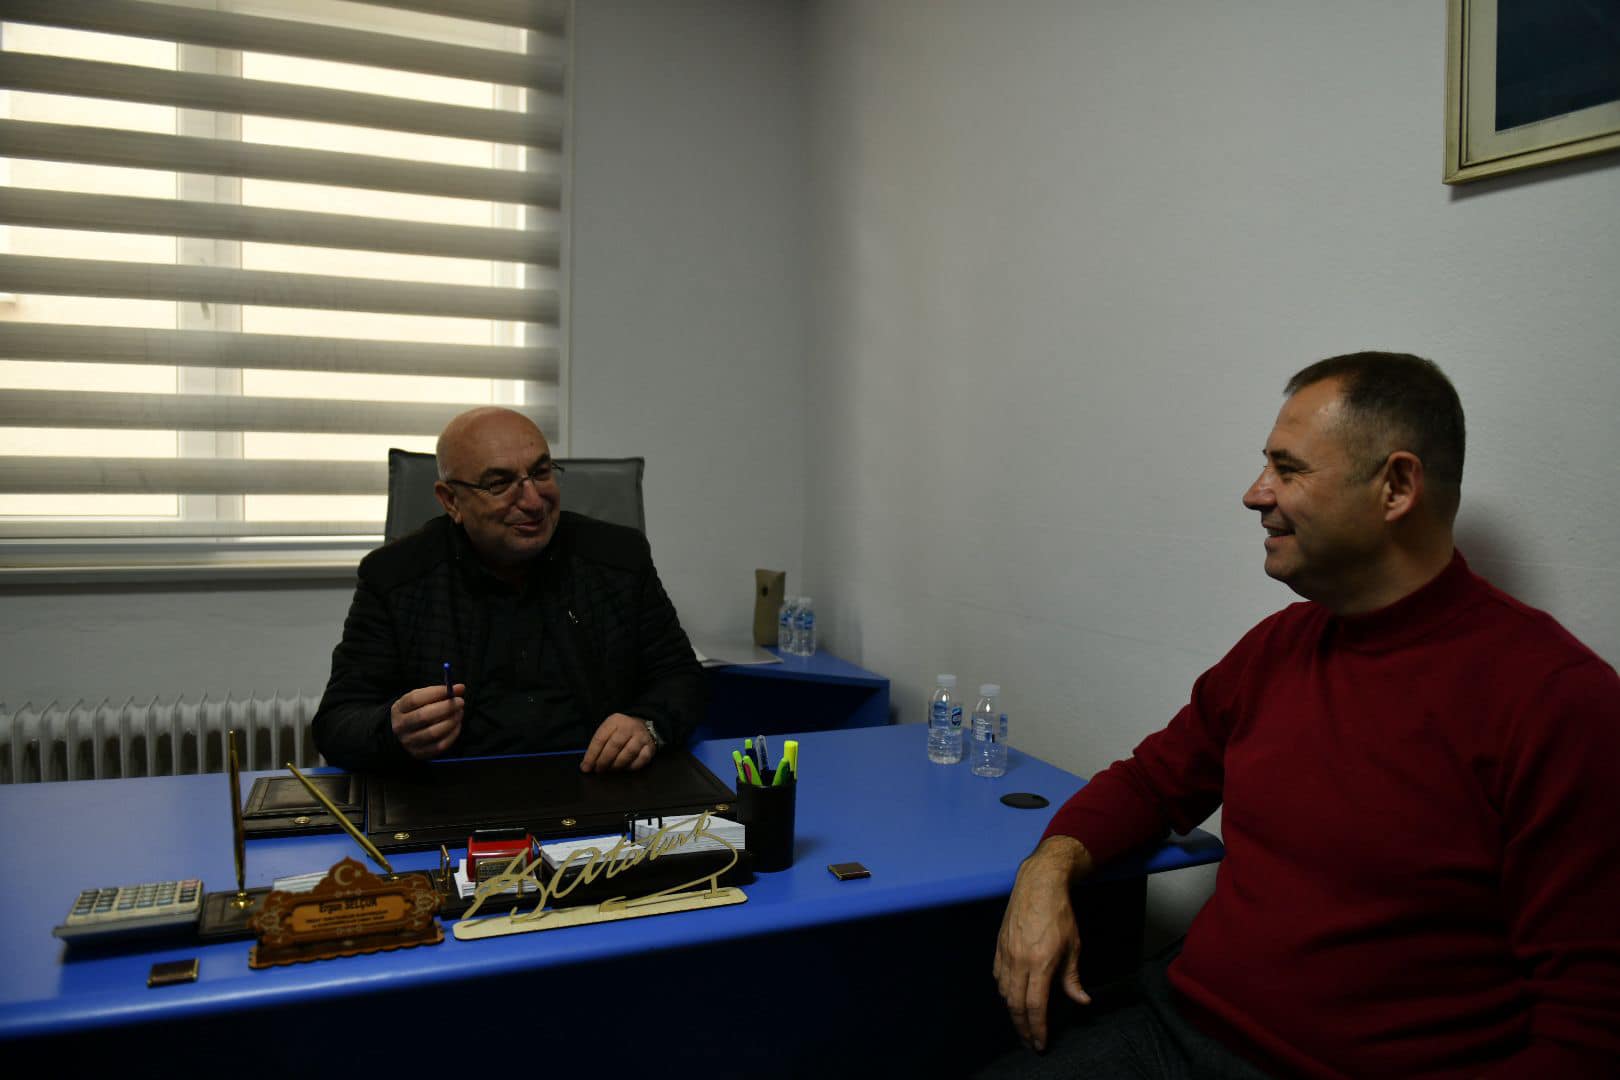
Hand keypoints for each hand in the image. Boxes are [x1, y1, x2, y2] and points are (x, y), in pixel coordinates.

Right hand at [390, 682, 464, 760]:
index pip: (415, 699)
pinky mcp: (419, 753)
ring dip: (451, 721)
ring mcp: (409, 742)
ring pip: (433, 732)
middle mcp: (400, 726)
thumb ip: (439, 692)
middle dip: (446, 707)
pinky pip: (440, 745)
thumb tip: (460, 688)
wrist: (404, 734)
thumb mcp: (421, 698)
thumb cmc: (416, 711)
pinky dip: (452, 734)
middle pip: (424, 716)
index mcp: (398, 709)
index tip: (453, 689)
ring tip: (459, 713)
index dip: (436, 693)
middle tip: (460, 702)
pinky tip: (457, 725)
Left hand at [581, 712, 656, 772]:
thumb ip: (598, 745)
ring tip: (611, 770)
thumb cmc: (620, 731)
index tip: (586, 767)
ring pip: (628, 752)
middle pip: (614, 745)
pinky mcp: (650, 746)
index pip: (600, 738)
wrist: (643, 725)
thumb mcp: (608, 730)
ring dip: (617, 765)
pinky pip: (641, 759)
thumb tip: (586, 765)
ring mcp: (641, 736)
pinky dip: (632, 766)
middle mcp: (629, 727)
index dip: (591, 755)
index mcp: (614, 721)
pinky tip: (625, 768)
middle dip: (604, 761)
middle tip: (598, 770)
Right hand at [993, 836, 1094, 1051]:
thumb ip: (1072, 978)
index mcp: (1040, 963)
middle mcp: (1019, 961)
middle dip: (1022, 1028)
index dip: (1037, 1029)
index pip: (1035, 1006)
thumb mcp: (1073, 947)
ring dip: (1012, 1010)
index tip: (1040, 1043)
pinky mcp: (999, 945)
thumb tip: (1081, 1000)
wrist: (1038, 885)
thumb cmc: (1059, 914)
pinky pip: (997, 975)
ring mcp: (1006, 953)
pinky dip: (1004, 989)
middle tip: (1029, 1042)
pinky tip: (1011, 994)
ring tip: (1022, 1021)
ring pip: (1004, 992)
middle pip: (1015, 1005)